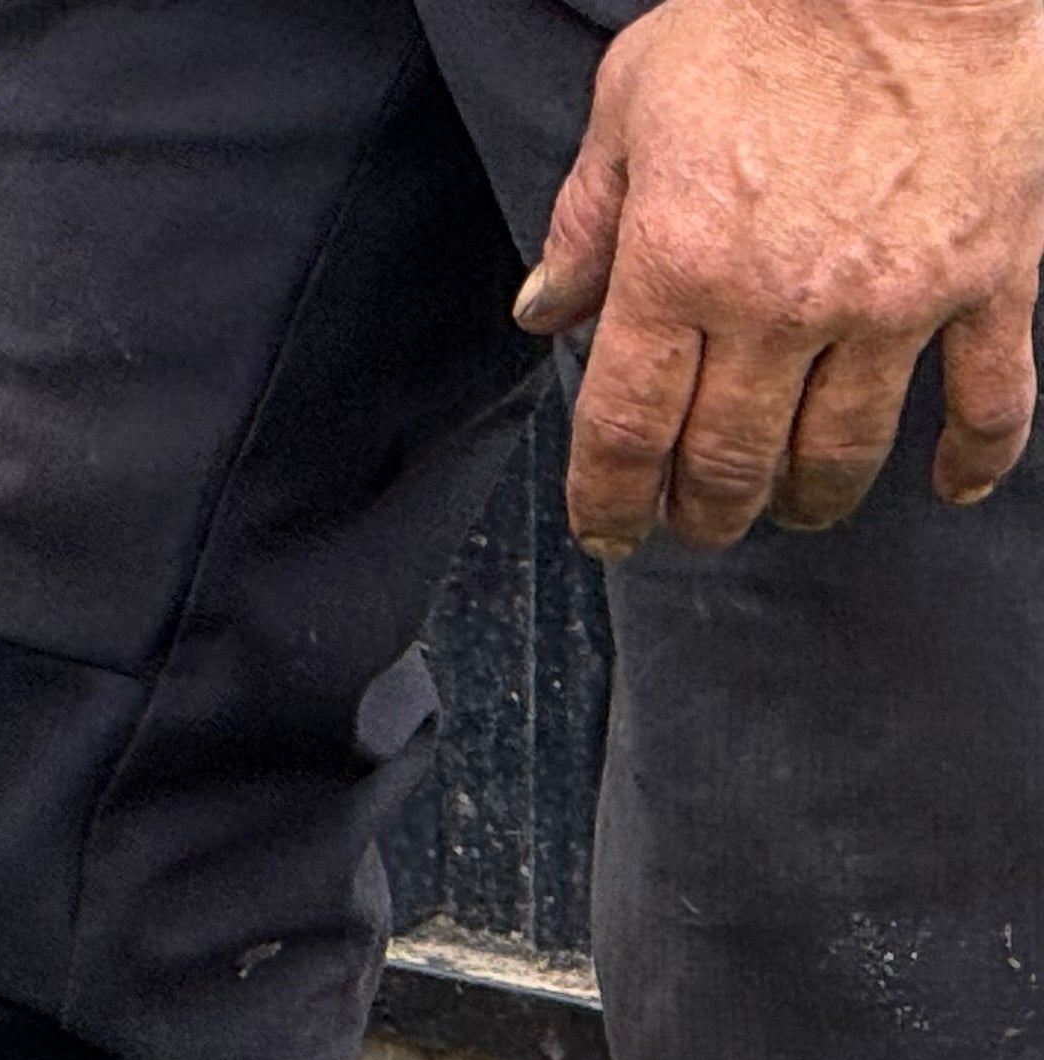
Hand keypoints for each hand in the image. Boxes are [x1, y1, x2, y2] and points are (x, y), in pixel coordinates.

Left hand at [521, 0, 1043, 550]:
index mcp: (678, 266)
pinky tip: (949, 488)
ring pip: (841, 451)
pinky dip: (974, 456)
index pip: (624, 431)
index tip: (610, 534)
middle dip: (704, 512)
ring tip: (791, 506)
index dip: (609, 503)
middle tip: (696, 522)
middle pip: (727, 461)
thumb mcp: (634, 101)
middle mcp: (780, 303)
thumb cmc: (772, 13)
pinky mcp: (990, 276)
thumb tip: (544, 314)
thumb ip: (585, 221)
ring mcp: (893, 300)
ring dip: (809, 498)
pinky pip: (990, 397)